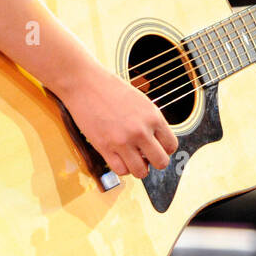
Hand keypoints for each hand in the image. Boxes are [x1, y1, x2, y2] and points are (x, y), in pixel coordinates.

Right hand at [52, 65, 178, 179]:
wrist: (85, 83)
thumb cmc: (111, 88)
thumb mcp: (140, 101)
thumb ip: (151, 121)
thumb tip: (156, 141)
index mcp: (153, 116)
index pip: (171, 146)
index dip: (165, 149)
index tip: (156, 147)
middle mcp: (141, 130)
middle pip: (161, 162)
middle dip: (154, 162)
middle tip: (145, 155)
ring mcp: (123, 141)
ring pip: (141, 172)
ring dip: (138, 167)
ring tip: (131, 157)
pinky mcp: (105, 147)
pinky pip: (120, 170)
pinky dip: (121, 167)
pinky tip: (118, 157)